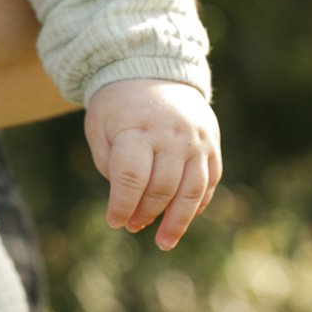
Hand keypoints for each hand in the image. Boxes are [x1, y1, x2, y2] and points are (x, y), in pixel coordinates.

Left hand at [84, 79, 222, 249]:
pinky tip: (183, 218)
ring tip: (163, 242)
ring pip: (192, 190)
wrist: (151, 69)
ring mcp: (196, 138)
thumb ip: (111, 166)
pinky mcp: (212, 142)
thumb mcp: (100, 128)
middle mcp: (171, 134)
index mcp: (138, 127)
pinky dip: (197, 204)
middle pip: (162, 187)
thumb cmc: (117, 107)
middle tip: (132, 226)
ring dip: (177, 221)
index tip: (114, 221)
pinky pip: (209, 181)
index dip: (122, 204)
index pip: (132, 176)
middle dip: (145, 213)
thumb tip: (128, 205)